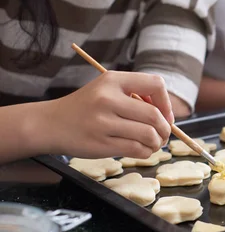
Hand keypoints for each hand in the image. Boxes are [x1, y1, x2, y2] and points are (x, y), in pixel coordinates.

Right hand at [46, 71, 173, 158]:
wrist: (50, 124)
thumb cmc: (86, 107)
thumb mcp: (106, 89)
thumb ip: (135, 96)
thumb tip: (167, 115)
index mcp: (112, 80)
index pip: (155, 85)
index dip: (166, 102)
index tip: (165, 115)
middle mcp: (108, 99)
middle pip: (154, 115)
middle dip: (165, 128)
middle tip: (164, 135)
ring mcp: (103, 122)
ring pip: (148, 135)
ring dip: (157, 142)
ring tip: (154, 143)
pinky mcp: (100, 144)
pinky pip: (136, 149)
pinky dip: (146, 152)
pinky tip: (143, 150)